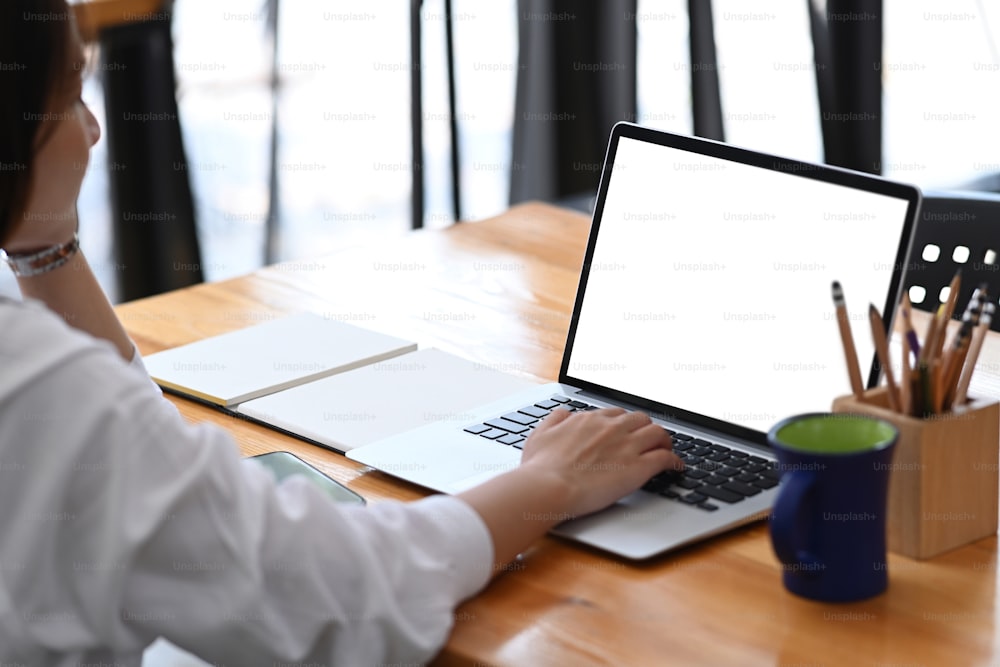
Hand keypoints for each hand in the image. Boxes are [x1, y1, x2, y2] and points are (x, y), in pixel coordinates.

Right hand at [519, 407, 682, 517]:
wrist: (549, 486)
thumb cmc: (541, 467)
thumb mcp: (540, 434)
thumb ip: (554, 419)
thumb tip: (563, 413)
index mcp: (589, 420)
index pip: (616, 414)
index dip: (623, 423)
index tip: (625, 431)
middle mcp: (611, 428)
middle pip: (640, 419)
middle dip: (645, 427)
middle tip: (647, 439)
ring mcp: (627, 446)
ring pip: (658, 432)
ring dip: (664, 440)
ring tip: (666, 448)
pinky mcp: (639, 467)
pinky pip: (665, 458)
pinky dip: (674, 461)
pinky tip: (676, 466)